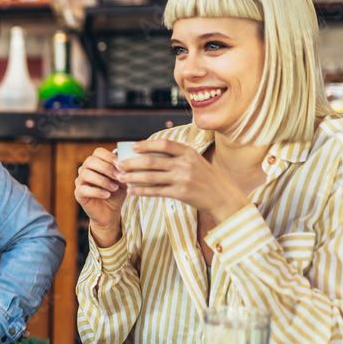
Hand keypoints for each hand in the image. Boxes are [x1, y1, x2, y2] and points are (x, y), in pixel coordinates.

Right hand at [74, 146, 127, 246]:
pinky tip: (107, 195)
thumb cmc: (116, 194)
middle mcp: (85, 169)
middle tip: (118, 177)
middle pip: (90, 161)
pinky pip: (84, 189)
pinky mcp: (78, 194)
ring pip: (86, 174)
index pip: (98, 152)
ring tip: (114, 188)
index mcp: (95, 163)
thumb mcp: (123, 181)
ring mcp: (80, 181)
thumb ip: (122, 171)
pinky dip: (97, 192)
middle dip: (106, 168)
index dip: (109, 157)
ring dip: (103, 180)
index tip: (120, 165)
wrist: (110, 212)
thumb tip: (124, 163)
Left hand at [114, 140, 250, 222]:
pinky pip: (156, 191)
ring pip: (151, 177)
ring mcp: (183, 179)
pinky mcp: (181, 193)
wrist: (225, 198)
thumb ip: (179, 158)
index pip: (164, 144)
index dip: (146, 144)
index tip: (132, 146)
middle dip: (132, 162)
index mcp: (189, 152)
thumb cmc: (208, 179)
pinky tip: (131, 191)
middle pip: (152, 161)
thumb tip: (151, 155)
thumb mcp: (197, 162)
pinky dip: (141, 191)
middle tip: (118, 163)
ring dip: (132, 177)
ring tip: (120, 177)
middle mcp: (185, 164)